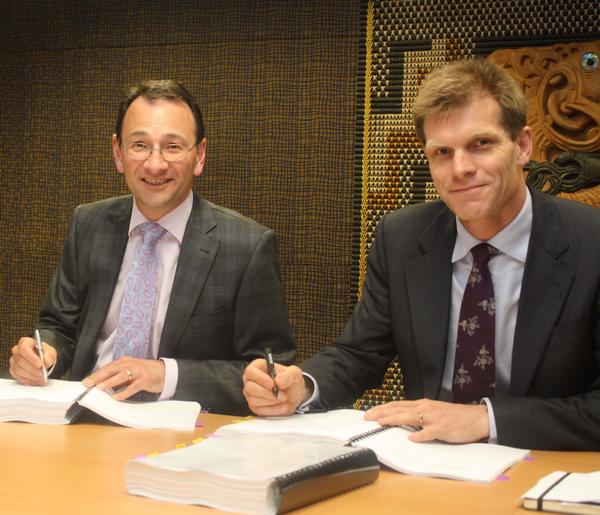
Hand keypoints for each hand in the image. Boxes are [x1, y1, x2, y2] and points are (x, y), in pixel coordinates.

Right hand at [10, 336, 56, 384]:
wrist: (42, 359)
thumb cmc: (44, 353)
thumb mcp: (50, 352)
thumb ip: (49, 356)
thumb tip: (46, 362)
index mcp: (25, 342)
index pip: (24, 348)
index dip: (31, 357)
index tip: (40, 364)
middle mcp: (17, 351)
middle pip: (21, 360)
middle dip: (32, 369)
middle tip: (42, 374)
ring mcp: (14, 361)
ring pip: (19, 370)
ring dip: (31, 376)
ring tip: (41, 378)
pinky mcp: (13, 370)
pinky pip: (18, 377)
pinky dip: (29, 380)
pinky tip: (37, 381)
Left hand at [82, 357, 164, 400]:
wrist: (164, 372)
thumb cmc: (145, 372)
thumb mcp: (130, 372)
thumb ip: (118, 377)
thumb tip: (103, 385)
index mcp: (124, 361)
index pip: (107, 367)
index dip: (96, 374)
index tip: (86, 381)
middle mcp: (130, 364)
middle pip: (111, 370)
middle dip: (98, 377)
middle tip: (87, 384)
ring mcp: (138, 372)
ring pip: (121, 376)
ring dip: (110, 382)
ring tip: (100, 387)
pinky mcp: (144, 380)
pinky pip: (132, 387)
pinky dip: (124, 392)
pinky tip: (116, 397)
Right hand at [243, 359, 309, 415]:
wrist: (295, 396)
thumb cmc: (291, 381)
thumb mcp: (294, 374)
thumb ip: (288, 375)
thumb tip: (278, 381)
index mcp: (258, 367)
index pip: (250, 372)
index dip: (260, 378)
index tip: (272, 384)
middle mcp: (251, 380)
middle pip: (250, 388)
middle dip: (268, 393)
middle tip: (282, 395)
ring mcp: (251, 394)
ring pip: (253, 400)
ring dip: (271, 402)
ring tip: (283, 399)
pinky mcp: (254, 406)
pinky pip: (258, 410)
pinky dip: (272, 410)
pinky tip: (282, 406)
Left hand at [365, 398, 489, 443]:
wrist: (476, 418)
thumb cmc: (454, 416)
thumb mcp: (433, 412)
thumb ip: (418, 415)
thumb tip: (401, 419)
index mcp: (423, 405)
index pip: (398, 405)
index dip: (383, 408)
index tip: (370, 412)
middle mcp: (426, 408)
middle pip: (400, 409)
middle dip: (382, 413)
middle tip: (368, 417)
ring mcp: (434, 418)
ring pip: (411, 417)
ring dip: (394, 419)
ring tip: (382, 423)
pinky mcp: (443, 429)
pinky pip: (429, 432)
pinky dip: (420, 435)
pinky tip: (411, 438)